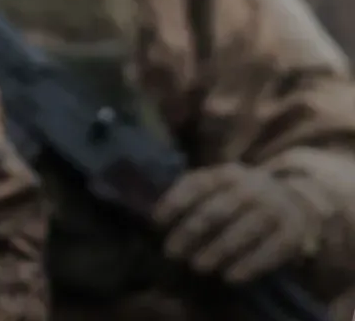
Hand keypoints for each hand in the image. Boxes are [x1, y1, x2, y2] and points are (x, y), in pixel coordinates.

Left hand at [154, 163, 322, 283]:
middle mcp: (252, 186)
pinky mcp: (294, 233)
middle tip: (172, 253)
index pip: (196, 183)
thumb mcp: (218, 188)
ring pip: (243, 231)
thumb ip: (192, 197)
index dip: (174, 202)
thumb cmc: (241, 200)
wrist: (296, 203)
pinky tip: (231, 278)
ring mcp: (275, 208)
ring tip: (197, 266)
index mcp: (227, 173)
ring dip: (218, 250)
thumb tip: (157, 220)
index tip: (156, 223)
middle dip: (190, 233)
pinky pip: (271, 251)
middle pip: (216, 210)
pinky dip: (250, 266)